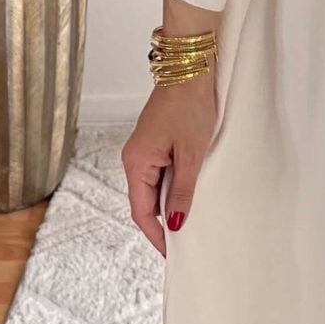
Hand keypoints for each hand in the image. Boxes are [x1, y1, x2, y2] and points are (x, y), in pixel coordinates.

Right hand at [122, 74, 217, 258]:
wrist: (189, 69)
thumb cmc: (190, 107)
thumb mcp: (191, 154)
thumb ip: (182, 191)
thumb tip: (174, 224)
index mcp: (136, 163)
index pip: (141, 211)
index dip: (156, 235)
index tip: (171, 254)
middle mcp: (133, 158)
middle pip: (144, 202)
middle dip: (162, 224)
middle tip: (184, 244)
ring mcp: (143, 150)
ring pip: (152, 189)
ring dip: (168, 205)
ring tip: (189, 223)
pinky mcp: (155, 143)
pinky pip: (159, 174)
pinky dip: (172, 188)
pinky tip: (188, 196)